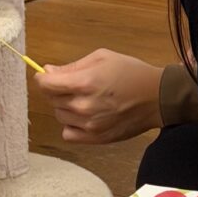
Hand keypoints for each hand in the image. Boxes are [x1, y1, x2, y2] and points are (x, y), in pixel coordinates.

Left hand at [33, 48, 163, 143]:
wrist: (155, 97)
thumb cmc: (130, 72)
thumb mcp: (101, 57)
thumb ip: (72, 66)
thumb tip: (48, 71)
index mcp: (84, 83)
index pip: (46, 84)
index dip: (41, 78)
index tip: (44, 75)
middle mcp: (83, 106)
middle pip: (51, 100)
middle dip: (56, 89)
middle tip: (73, 83)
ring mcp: (89, 125)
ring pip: (59, 116)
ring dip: (65, 106)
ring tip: (83, 98)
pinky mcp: (95, 139)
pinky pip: (68, 134)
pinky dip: (71, 125)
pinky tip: (84, 116)